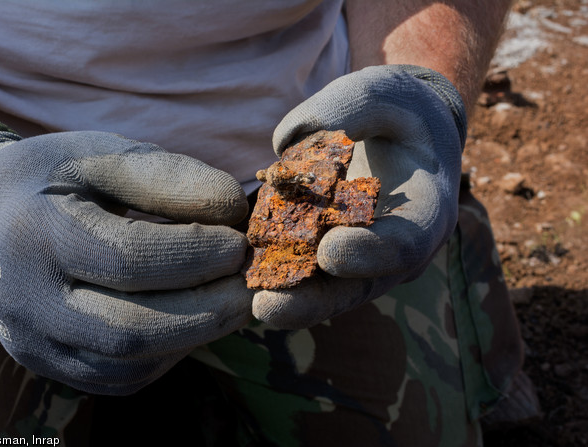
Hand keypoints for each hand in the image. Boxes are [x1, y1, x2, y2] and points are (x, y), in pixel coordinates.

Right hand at [0, 130, 252, 393]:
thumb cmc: (54, 178)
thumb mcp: (103, 155)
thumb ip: (166, 177)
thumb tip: (233, 211)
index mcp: (36, 233)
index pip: (128, 259)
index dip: (195, 255)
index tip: (239, 242)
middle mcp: (25, 301)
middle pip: (130, 330)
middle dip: (206, 311)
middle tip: (250, 286)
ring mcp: (32, 342)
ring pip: (128, 365)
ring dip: (194, 337)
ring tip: (232, 303)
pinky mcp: (46, 365)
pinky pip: (119, 379)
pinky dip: (168, 355)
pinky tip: (192, 323)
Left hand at [254, 65, 466, 328]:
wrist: (399, 130)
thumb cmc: (397, 109)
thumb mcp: (384, 90)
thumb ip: (348, 107)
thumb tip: (286, 145)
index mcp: (426, 211)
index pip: (405, 243)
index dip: (371, 252)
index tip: (329, 251)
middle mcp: (395, 247)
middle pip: (359, 285)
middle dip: (315, 300)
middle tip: (272, 309)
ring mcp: (363, 257)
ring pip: (328, 289)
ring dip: (290, 300)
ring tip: (251, 306)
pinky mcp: (330, 252)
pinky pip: (307, 271)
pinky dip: (277, 277)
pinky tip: (242, 280)